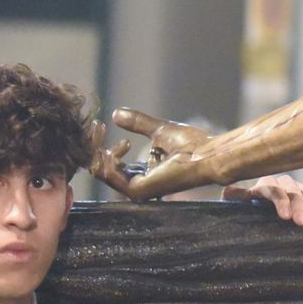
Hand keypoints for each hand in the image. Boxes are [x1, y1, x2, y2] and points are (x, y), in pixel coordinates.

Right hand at [92, 109, 216, 200]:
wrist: (206, 153)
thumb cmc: (192, 144)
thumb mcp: (158, 130)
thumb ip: (137, 123)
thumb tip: (116, 113)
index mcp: (142, 173)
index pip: (110, 163)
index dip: (101, 143)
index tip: (99, 125)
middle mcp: (137, 184)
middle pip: (102, 168)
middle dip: (95, 145)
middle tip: (98, 127)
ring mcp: (137, 189)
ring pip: (103, 172)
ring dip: (98, 150)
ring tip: (104, 133)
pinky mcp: (139, 190)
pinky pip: (112, 177)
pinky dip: (106, 161)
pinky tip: (113, 146)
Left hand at [224, 174, 302, 226]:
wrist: (251, 218)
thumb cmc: (242, 215)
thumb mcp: (235, 207)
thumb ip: (235, 198)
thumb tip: (228, 190)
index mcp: (261, 187)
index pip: (272, 188)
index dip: (280, 200)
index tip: (285, 217)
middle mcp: (278, 185)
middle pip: (291, 189)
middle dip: (298, 204)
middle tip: (301, 222)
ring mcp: (292, 189)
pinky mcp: (302, 195)